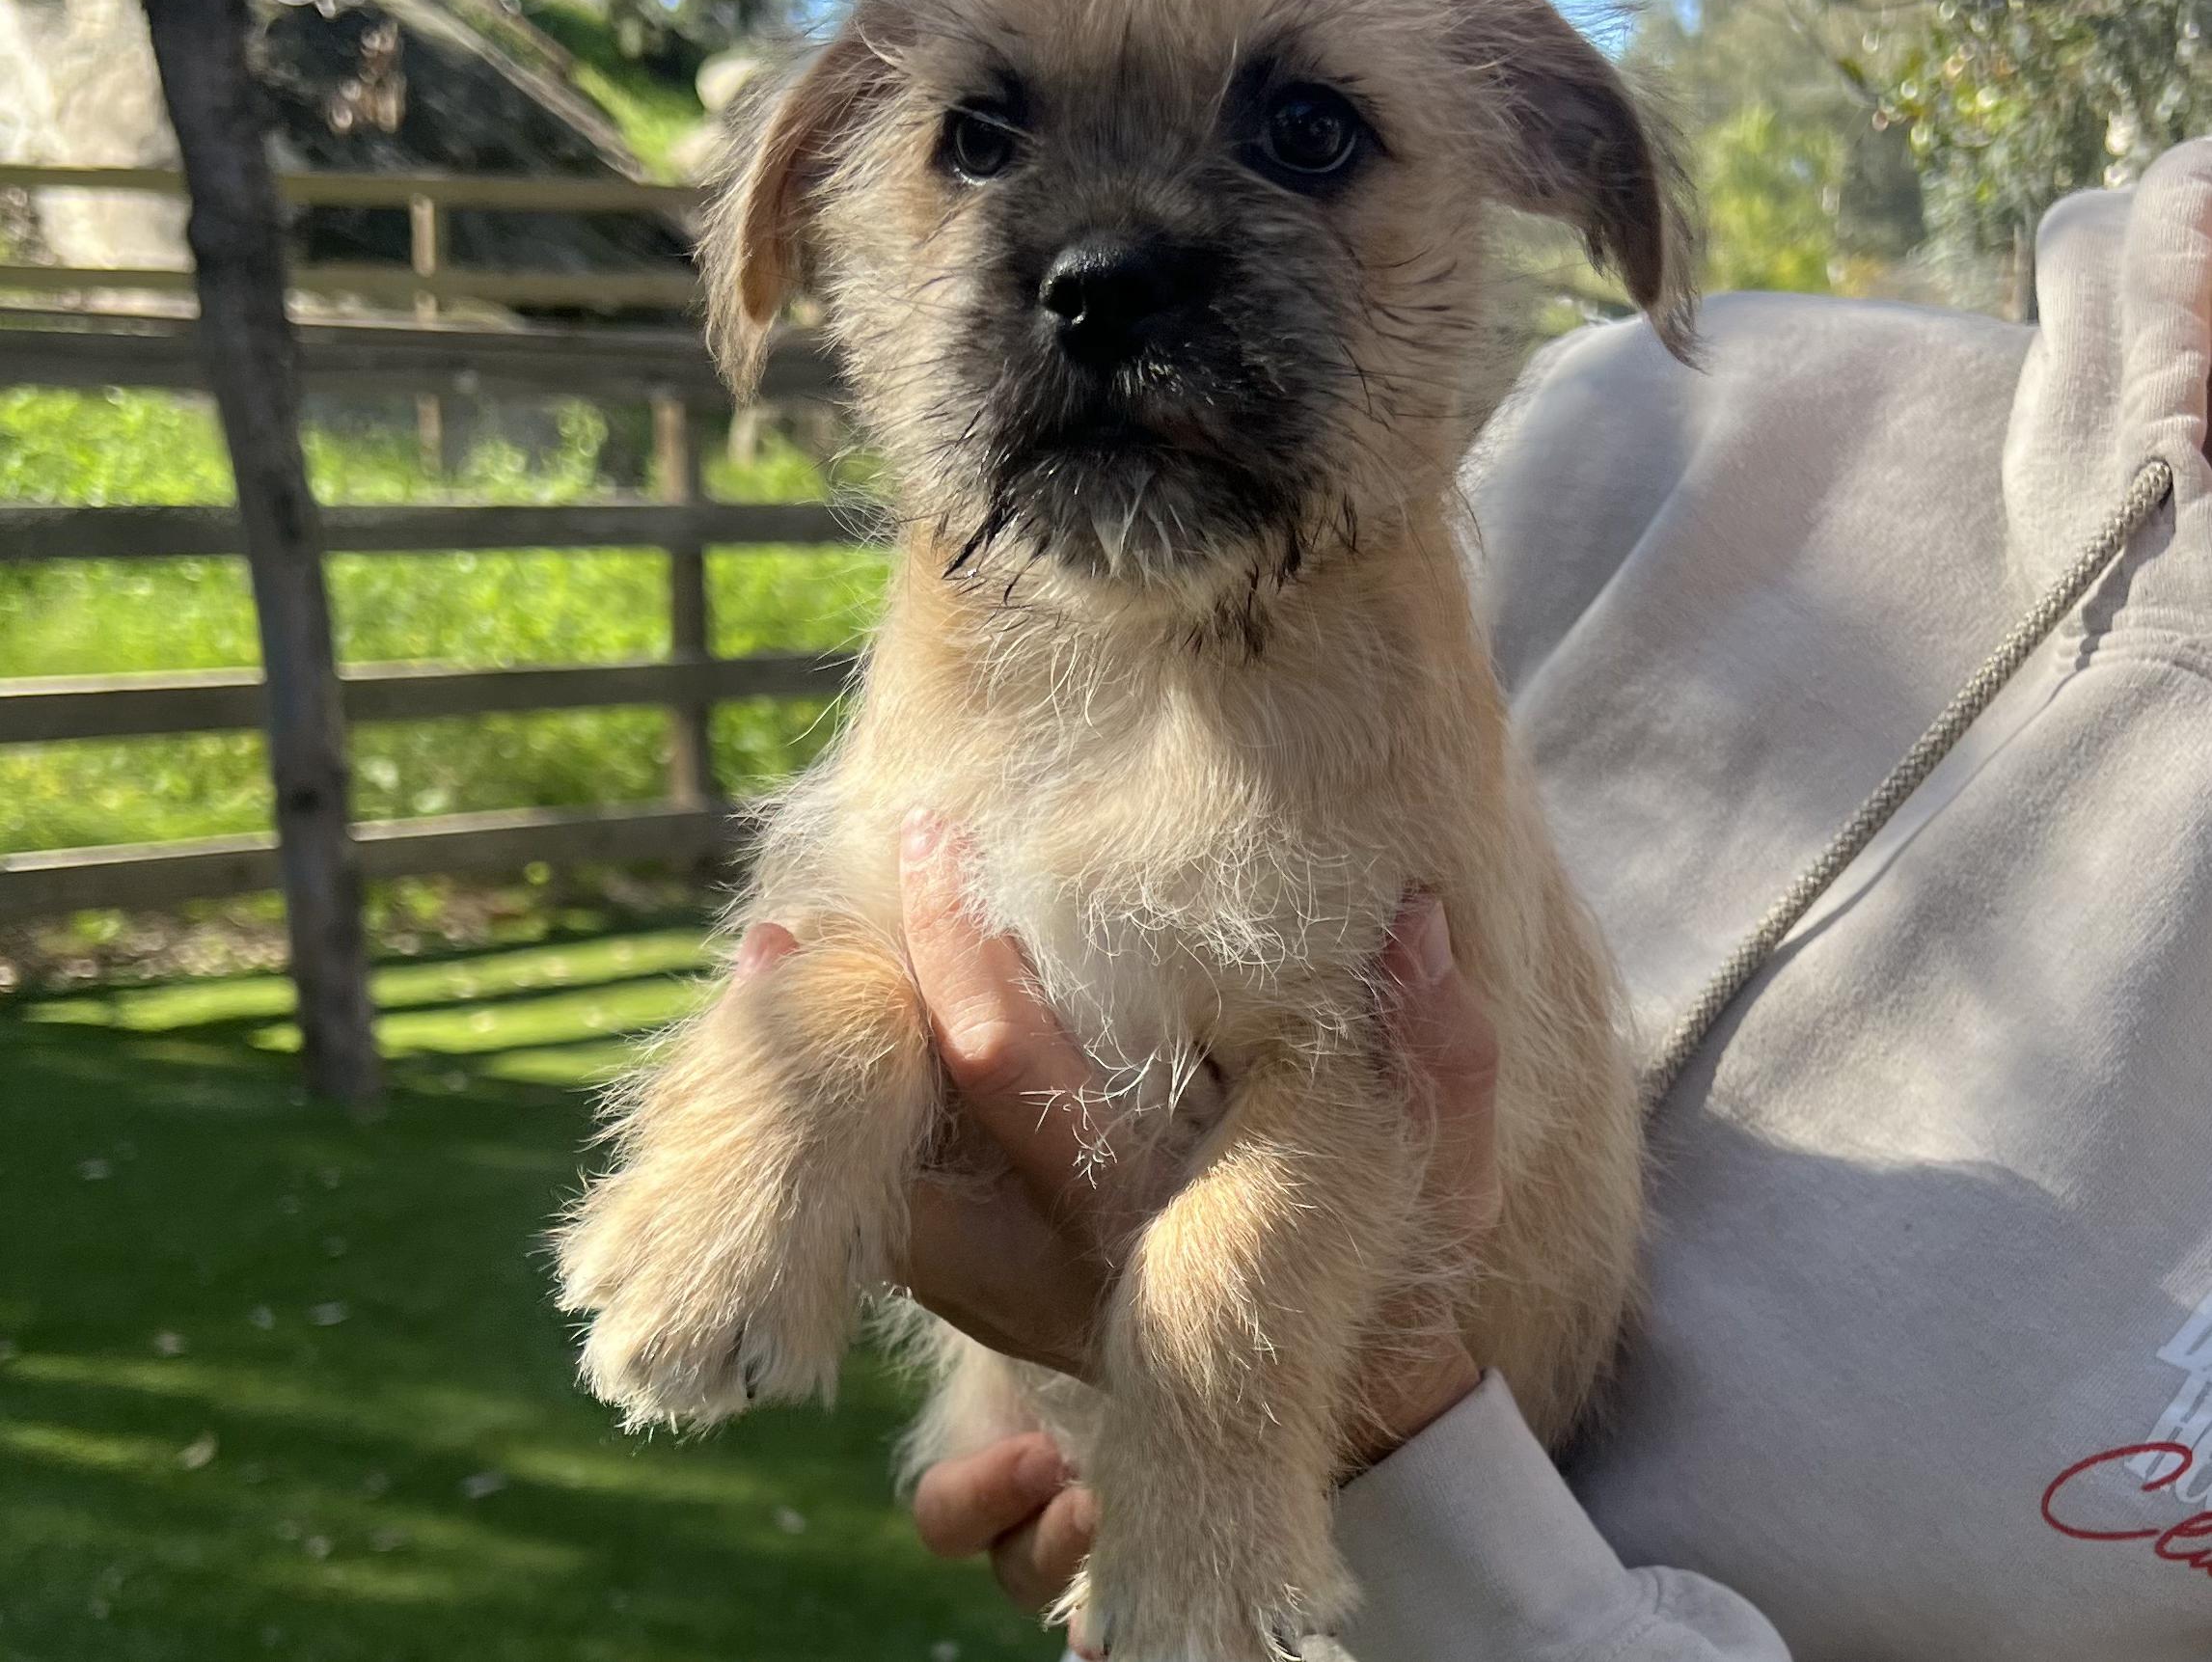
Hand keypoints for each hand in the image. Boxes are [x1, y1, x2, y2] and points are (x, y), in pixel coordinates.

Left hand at [727, 823, 1501, 1615]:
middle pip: (902, 1144)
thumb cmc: (1385, 1249)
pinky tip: (839, 1080)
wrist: (1351, 1401)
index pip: (1007, 1055)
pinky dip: (864, 1159)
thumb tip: (1417, 922)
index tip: (932, 838)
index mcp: (1141, 1193)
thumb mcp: (1435, 1151)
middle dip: (837, 1033)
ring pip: (886, 1213)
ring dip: (824, 1108)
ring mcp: (1021, 1305)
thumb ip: (1437, 1044)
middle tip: (774, 937)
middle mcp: (1057, 1260)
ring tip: (772, 995)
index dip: (953, 943)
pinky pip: (908, 1239)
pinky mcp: (1008, 1322)